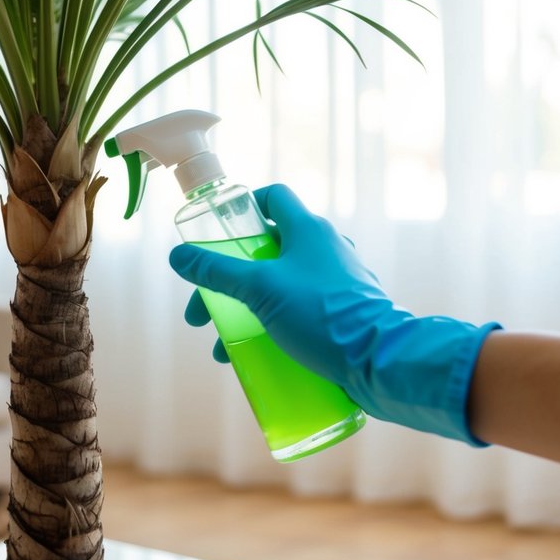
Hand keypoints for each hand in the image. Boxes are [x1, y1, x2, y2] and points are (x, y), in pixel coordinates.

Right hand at [169, 184, 500, 444]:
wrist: (381, 362)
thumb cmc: (321, 316)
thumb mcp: (259, 289)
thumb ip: (216, 271)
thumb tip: (178, 256)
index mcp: (308, 230)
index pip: (273, 198)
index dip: (243, 208)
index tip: (218, 233)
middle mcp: (325, 249)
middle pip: (266, 252)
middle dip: (228, 281)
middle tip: (202, 313)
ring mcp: (337, 282)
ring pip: (279, 287)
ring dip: (245, 311)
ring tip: (223, 347)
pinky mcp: (344, 314)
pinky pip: (299, 312)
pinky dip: (272, 327)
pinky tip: (256, 357)